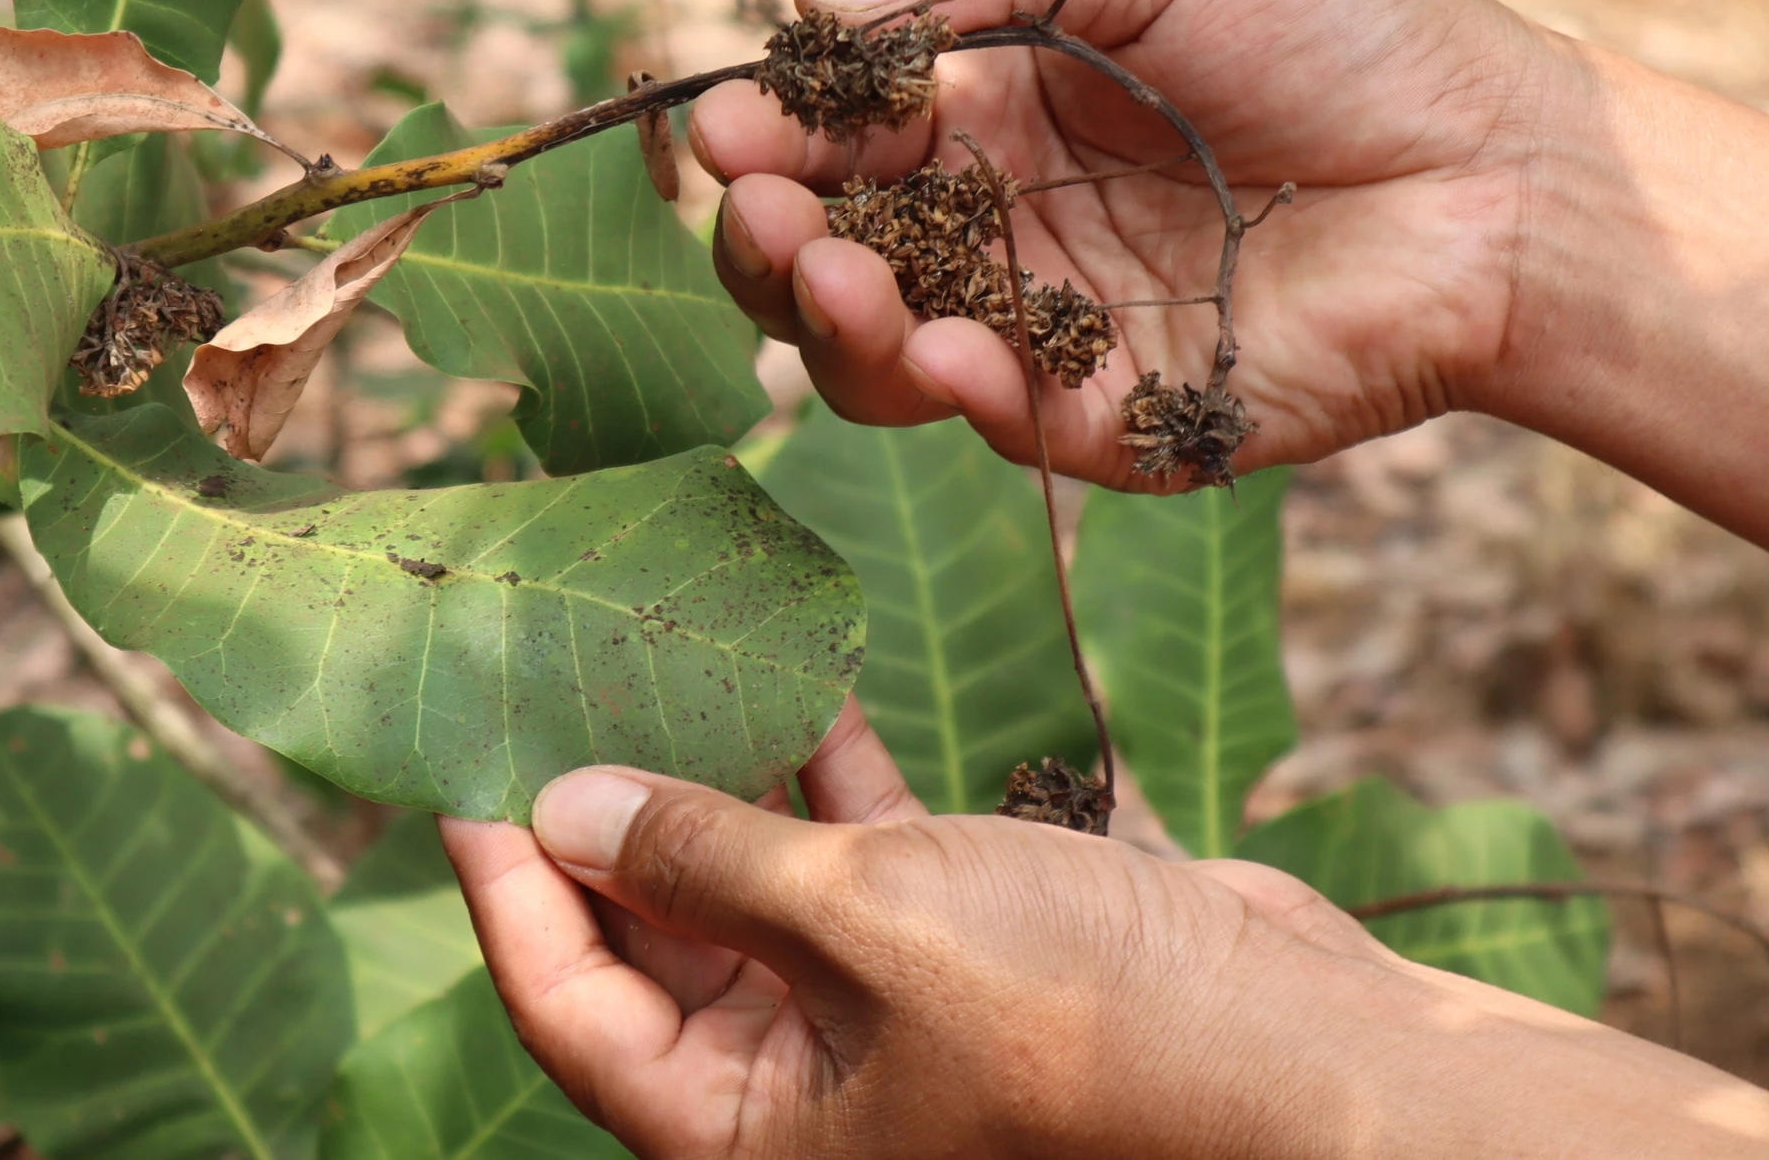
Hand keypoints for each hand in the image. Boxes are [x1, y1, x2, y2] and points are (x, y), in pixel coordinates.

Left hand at [442, 703, 1768, 1157]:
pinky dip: (833, 779)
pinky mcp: (971, 952)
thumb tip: (561, 807)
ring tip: (656, 657)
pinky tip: (804, 681)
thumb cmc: (1090, 1026)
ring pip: (759, 888)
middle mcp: (805, 1090)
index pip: (570, 1005)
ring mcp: (890, 1020)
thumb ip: (706, 862)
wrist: (1315, 1062)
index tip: (453, 768)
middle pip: (653, 944)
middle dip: (603, 815)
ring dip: (719, 778)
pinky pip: (864, 860)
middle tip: (546, 683)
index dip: (501, 887)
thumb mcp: (871, 922)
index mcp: (749, 1136)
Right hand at [691, 0, 1565, 484]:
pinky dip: (957, 394)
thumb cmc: (1349, 32)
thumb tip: (819, 0)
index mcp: (999, 105)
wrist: (1505, 171)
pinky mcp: (1115, 422)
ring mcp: (1052, 329)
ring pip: (885, 354)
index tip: (727, 124)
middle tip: (764, 206)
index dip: (776, 132)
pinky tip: (947, 350)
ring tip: (838, 274)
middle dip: (775, 235)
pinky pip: (1003, 425)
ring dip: (835, 320)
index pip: (844, 132)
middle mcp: (1004, 222)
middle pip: (831, 255)